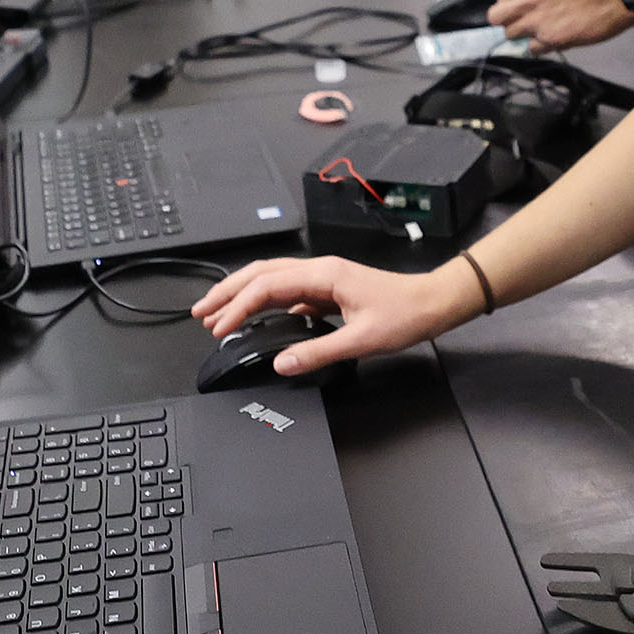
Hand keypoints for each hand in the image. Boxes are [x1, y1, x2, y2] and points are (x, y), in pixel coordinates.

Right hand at [192, 255, 478, 376]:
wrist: (433, 303)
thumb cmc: (405, 314)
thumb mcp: (361, 340)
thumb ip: (317, 352)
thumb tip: (280, 363)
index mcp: (323, 275)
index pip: (267, 286)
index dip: (238, 306)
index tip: (219, 326)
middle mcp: (319, 271)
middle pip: (260, 274)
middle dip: (227, 292)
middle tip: (201, 312)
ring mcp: (323, 279)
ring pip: (271, 280)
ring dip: (243, 295)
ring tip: (218, 313)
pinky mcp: (328, 290)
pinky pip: (288, 292)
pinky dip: (265, 304)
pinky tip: (257, 321)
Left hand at [490, 0, 630, 50]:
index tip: (528, 0)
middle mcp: (527, 0)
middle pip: (497, 16)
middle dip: (507, 18)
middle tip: (519, 19)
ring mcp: (536, 22)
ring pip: (511, 34)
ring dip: (522, 33)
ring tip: (538, 30)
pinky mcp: (549, 40)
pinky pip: (532, 49)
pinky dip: (540, 46)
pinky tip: (552, 40)